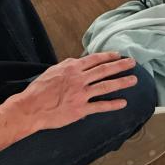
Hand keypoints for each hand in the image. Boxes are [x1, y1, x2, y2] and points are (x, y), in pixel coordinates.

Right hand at [0, 53, 137, 141]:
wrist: (31, 107)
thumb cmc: (39, 89)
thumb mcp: (53, 71)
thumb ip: (67, 66)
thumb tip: (77, 61)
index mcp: (72, 68)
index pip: (95, 59)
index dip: (108, 56)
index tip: (118, 55)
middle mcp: (79, 79)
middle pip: (104, 70)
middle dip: (120, 66)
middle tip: (133, 63)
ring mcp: (81, 94)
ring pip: (106, 86)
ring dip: (122, 82)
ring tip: (134, 80)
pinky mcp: (80, 109)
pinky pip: (100, 106)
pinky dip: (112, 104)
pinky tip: (123, 103)